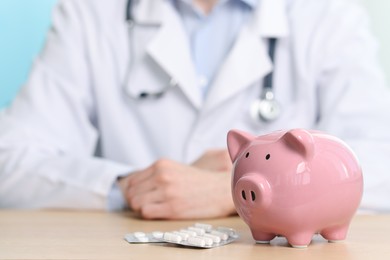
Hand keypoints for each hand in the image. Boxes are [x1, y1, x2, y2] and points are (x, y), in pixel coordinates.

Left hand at [118, 150, 234, 219]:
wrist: (220, 189)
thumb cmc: (198, 182)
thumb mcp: (175, 169)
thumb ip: (155, 175)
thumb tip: (130, 187)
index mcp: (161, 164)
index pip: (131, 180)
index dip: (132, 191)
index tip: (139, 196)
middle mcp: (162, 175)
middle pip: (131, 192)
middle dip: (135, 200)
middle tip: (147, 203)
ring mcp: (167, 191)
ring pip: (136, 202)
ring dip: (142, 207)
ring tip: (155, 207)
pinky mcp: (172, 207)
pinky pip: (146, 212)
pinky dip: (149, 214)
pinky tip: (161, 212)